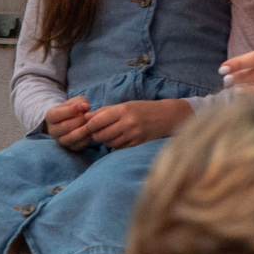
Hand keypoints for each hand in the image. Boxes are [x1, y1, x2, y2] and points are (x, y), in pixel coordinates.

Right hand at [44, 97, 89, 147]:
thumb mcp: (75, 102)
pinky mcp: (69, 147)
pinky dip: (86, 140)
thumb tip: (86, 107)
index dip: (72, 110)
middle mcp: (52, 130)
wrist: (73, 120)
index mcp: (50, 116)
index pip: (56, 115)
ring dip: (83, 131)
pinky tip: (93, 132)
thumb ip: (80, 103)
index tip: (87, 107)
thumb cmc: (74, 108)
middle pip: (64, 127)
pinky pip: (77, 146)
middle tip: (90, 117)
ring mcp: (59, 140)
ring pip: (70, 139)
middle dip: (80, 121)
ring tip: (92, 125)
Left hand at [74, 99, 191, 149]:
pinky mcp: (138, 143)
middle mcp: (128, 123)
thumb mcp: (126, 105)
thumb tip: (85, 117)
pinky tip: (120, 138)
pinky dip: (116, 145)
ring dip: (106, 140)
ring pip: (109, 143)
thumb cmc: (144, 109)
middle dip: (96, 135)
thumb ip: (105, 111)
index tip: (89, 126)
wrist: (167, 116)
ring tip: (111, 134)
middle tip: (99, 131)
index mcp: (124, 110)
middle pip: (100, 135)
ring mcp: (134, 134)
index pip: (97, 122)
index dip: (89, 126)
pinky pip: (119, 148)